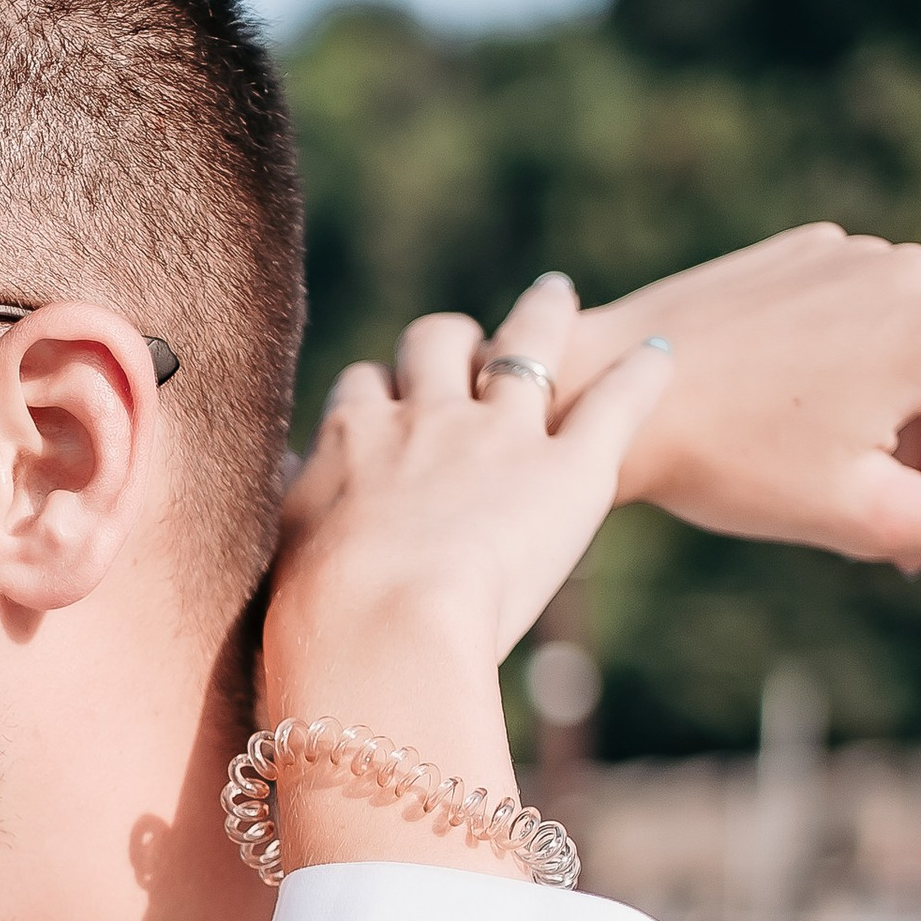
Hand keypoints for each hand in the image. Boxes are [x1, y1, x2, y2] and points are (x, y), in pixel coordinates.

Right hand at [261, 280, 670, 876]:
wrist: (376, 625)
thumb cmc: (312, 620)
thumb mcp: (276, 561)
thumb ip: (285, 519)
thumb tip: (261, 501)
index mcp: (350, 444)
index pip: (362, 391)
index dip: (378, 395)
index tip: (386, 406)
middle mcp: (423, 419)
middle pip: (433, 345)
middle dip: (447, 342)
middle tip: (468, 346)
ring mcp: (499, 436)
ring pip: (523, 344)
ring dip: (542, 314)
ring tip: (555, 295)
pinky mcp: (569, 469)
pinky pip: (613, 400)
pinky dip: (640, 372)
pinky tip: (659, 348)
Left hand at [555, 227, 920, 567]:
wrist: (610, 388)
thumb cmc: (734, 461)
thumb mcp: (869, 516)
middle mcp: (917, 274)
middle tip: (901, 543)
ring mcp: (858, 252)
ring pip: (918, 347)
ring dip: (902, 419)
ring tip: (845, 485)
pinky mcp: (809, 249)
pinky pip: (863, 315)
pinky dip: (856, 369)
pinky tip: (800, 420)